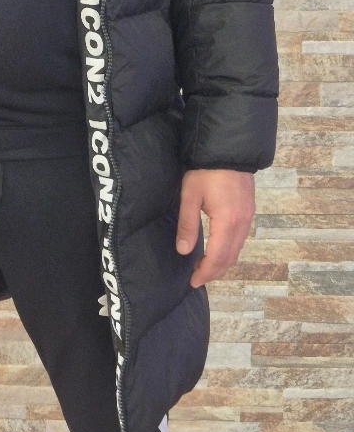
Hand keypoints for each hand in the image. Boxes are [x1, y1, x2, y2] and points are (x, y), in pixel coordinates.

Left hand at [175, 168, 254, 287]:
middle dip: (214, 271)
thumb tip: (183, 251)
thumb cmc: (205, 171)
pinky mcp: (249, 210)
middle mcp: (242, 224)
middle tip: (197, 278)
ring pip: (237, 249)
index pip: (218, 257)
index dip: (206, 272)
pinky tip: (217, 249)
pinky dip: (229, 250)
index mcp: (228, 222)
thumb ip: (188, 224)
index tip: (193, 282)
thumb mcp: (190, 196)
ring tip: (204, 266)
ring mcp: (249, 217)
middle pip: (230, 257)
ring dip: (222, 262)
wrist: (228, 149)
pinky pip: (240, 238)